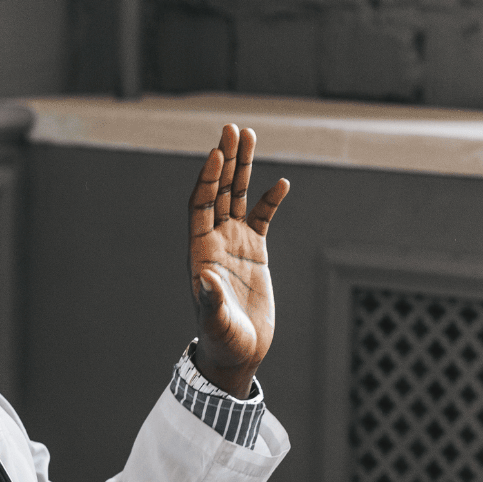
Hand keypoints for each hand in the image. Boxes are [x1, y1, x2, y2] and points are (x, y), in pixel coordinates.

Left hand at [189, 124, 288, 399]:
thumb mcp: (216, 322)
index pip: (200, 205)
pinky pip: (262, 218)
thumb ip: (209, 301)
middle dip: (225, 160)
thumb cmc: (223, 341)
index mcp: (200, 252)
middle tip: (232, 128)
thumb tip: (202, 277)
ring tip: (249, 135)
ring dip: (243, 167)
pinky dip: (271, 200)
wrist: (237, 353)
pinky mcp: (255, 252)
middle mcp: (215, 241)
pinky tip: (282, 182)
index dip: (207, 180)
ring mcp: (235, 243)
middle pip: (218, 191)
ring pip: (238, 197)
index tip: (216, 154)